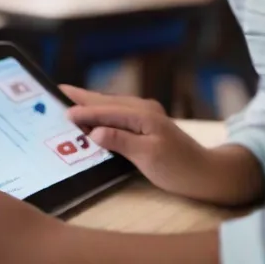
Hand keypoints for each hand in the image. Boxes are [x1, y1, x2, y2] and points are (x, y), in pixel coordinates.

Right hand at [62, 86, 217, 198]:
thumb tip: (94, 131)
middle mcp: (144, 109)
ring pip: (112, 106)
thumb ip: (121, 141)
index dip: (83, 111)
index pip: (106, 111)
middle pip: (107, 101)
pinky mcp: (148, 124)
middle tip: (58, 90)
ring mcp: (147, 115)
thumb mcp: (148, 157)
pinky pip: (119, 114)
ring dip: (91, 103)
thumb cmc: (177, 168)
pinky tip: (95, 116)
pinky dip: (103, 112)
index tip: (62, 110)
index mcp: (143, 114)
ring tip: (70, 99)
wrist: (205, 173)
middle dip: (83, 97)